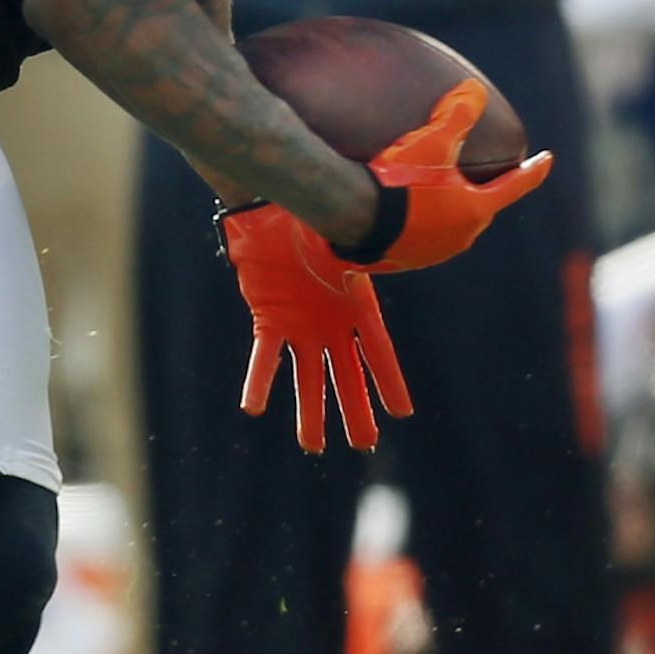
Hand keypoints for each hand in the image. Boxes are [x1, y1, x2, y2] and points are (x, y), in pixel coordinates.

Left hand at [219, 201, 411, 452]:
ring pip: (308, 376)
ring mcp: (301, 324)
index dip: (388, 382)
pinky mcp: (269, 319)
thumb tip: (400, 219)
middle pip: (346, 374)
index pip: (378, 351)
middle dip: (354, 409)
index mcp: (357, 304)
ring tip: (312, 446)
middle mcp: (331, 322)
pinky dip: (258, 381)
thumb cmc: (312, 212)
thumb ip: (363, 241)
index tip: (401, 412)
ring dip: (309, 411)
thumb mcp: (346, 231)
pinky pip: (264, 357)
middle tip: (362, 444)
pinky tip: (252, 407)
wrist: (271, 207)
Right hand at [336, 82, 553, 272]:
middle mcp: (461, 236)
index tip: (546, 159)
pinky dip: (419, 226)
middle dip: (480, 192)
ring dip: (447, 211)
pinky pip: (421, 240)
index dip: (533, 170)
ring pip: (451, 227)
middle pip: (481, 208)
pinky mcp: (405, 261)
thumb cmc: (397, 179)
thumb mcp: (431, 141)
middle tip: (473, 175)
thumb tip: (475, 90)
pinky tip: (404, 214)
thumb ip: (457, 114)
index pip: (515, 185)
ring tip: (433, 195)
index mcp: (475, 209)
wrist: (353, 215)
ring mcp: (433, 253)